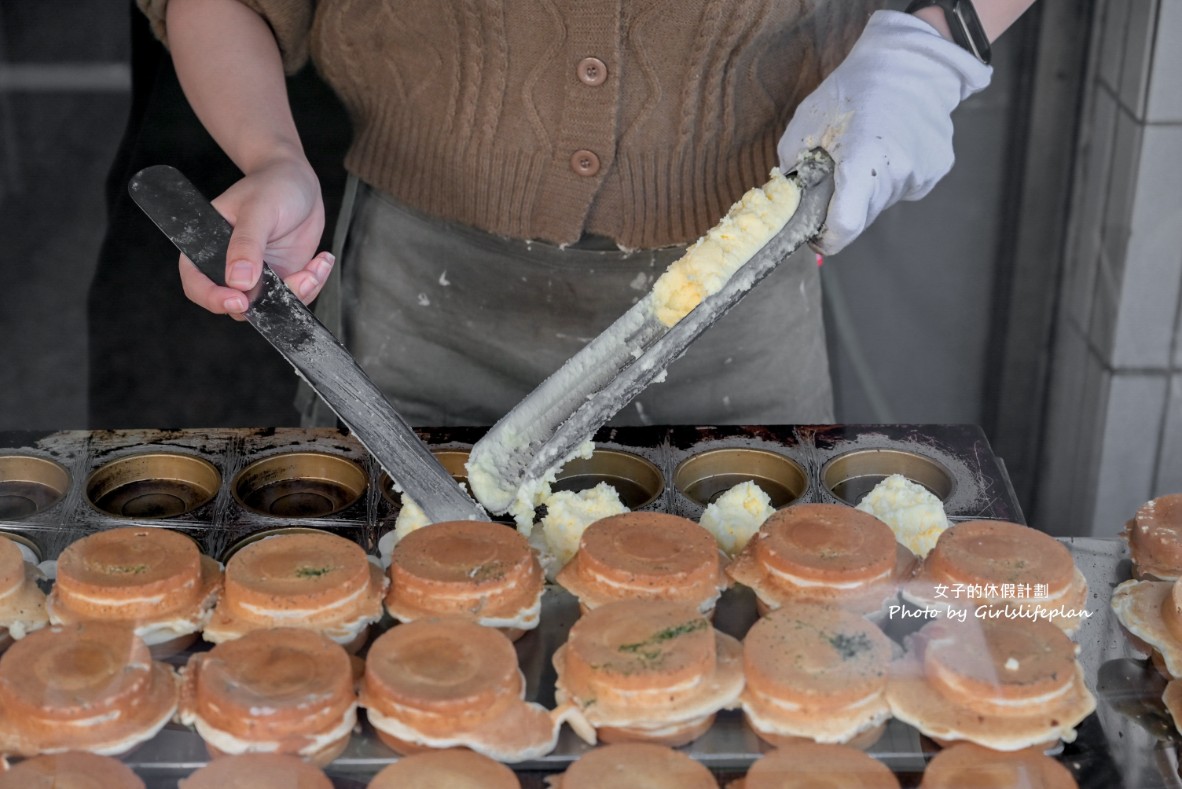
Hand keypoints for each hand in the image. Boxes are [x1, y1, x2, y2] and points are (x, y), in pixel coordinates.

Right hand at [177, 154, 331, 316]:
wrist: (299, 182)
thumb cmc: (272, 186)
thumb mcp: (259, 210)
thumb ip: (247, 245)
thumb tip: (238, 281)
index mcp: (207, 247)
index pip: (197, 284)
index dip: (213, 299)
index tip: (239, 301)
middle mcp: (229, 267)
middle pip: (238, 305)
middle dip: (271, 301)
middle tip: (300, 279)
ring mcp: (257, 276)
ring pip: (270, 306)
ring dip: (299, 293)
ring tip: (317, 265)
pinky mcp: (281, 277)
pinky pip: (294, 297)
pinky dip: (313, 284)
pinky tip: (322, 261)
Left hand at [778, 10, 991, 254]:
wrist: (913, 60)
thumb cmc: (856, 87)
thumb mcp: (807, 122)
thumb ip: (792, 167)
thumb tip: (788, 199)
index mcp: (862, 165)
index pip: (844, 228)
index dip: (826, 237)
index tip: (816, 233)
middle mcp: (896, 175)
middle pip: (862, 217)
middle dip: (844, 206)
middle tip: (836, 176)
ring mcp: (920, 174)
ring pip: (883, 202)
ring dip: (868, 189)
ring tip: (867, 149)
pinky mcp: (936, 170)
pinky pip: (904, 187)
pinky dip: (892, 176)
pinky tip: (891, 144)